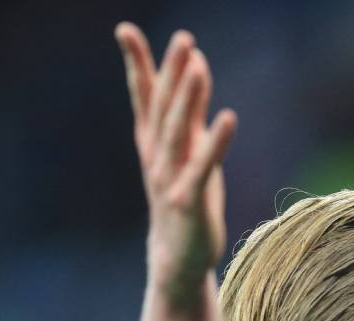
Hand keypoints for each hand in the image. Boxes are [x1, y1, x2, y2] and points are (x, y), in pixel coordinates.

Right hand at [115, 23, 236, 292]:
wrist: (176, 259)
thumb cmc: (185, 200)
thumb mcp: (187, 151)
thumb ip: (189, 113)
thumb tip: (195, 69)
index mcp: (153, 142)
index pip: (144, 95)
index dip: (137, 63)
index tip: (125, 29)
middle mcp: (156, 156)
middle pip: (162, 106)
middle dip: (171, 70)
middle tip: (182, 36)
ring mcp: (169, 178)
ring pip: (177, 131)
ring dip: (189, 97)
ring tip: (198, 65)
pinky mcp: (188, 201)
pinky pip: (203, 167)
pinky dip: (215, 142)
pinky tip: (229, 117)